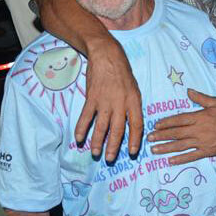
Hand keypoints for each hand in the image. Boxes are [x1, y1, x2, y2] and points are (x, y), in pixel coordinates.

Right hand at [75, 39, 143, 161]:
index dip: (135, 140)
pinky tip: (79, 139)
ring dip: (97, 142)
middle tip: (110, 159)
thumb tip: (131, 123)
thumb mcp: (134, 88)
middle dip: (114, 147)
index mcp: (134, 101)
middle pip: (118, 130)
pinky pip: (86, 116)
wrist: (107, 55)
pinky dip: (82, 128)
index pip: (137, 125)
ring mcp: (105, 101)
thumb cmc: (122, 72)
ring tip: (95, 153)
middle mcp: (121, 103)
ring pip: (101, 126)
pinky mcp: (92, 97)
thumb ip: (132, 105)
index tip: (133, 152)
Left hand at [148, 89, 215, 164]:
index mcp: (199, 117)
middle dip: (161, 136)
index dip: (166, 123)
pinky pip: (191, 156)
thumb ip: (200, 98)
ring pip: (180, 145)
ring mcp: (202, 142)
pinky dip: (180, 159)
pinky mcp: (207, 151)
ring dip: (166, 148)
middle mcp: (198, 130)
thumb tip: (188, 91)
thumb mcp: (215, 102)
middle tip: (149, 138)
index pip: (178, 120)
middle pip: (176, 133)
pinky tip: (170, 160)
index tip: (155, 125)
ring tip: (154, 150)